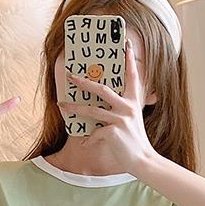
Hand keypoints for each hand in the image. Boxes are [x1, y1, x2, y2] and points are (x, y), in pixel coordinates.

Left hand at [57, 39, 157, 175]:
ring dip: (74, 108)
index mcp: (133, 102)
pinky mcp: (113, 131)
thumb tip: (101, 107)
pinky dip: (88, 139)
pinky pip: (94, 133)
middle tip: (71, 76)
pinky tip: (85, 143)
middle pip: (102, 89)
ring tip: (62, 106)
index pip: (132, 77)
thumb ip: (122, 111)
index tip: (127, 45)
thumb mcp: (132, 121)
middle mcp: (127, 107)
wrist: (142, 160)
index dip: (129, 61)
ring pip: (92, 110)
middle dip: (84, 82)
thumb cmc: (134, 142)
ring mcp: (120, 119)